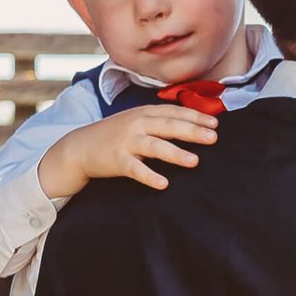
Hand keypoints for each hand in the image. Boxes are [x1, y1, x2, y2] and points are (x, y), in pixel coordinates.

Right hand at [38, 106, 218, 201]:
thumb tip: (191, 124)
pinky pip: (135, 169)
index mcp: (144, 113)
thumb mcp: (136, 121)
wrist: (80, 146)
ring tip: (194, 161)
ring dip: (175, 153)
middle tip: (213, 138)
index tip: (215, 123)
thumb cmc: (115, 135)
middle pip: (168, 126)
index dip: (195, 116)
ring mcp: (126, 142)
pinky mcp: (117, 160)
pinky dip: (149, 176)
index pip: (174, 112)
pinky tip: (163, 184)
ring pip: (155, 146)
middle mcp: (137, 124)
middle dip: (192, 131)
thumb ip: (159, 121)